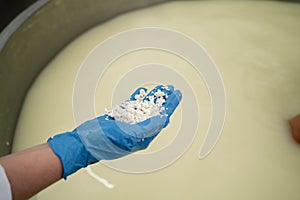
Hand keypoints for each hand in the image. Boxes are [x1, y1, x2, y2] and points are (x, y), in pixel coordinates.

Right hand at [48, 85, 181, 178]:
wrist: (83, 143)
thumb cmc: (103, 143)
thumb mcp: (128, 136)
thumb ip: (147, 128)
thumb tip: (163, 120)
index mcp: (143, 137)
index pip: (162, 119)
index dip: (170, 106)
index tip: (177, 95)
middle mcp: (138, 130)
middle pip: (155, 112)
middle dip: (164, 100)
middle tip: (172, 89)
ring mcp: (128, 122)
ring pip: (144, 107)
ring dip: (153, 97)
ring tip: (161, 88)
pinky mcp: (119, 117)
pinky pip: (131, 105)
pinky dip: (137, 97)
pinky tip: (142, 91)